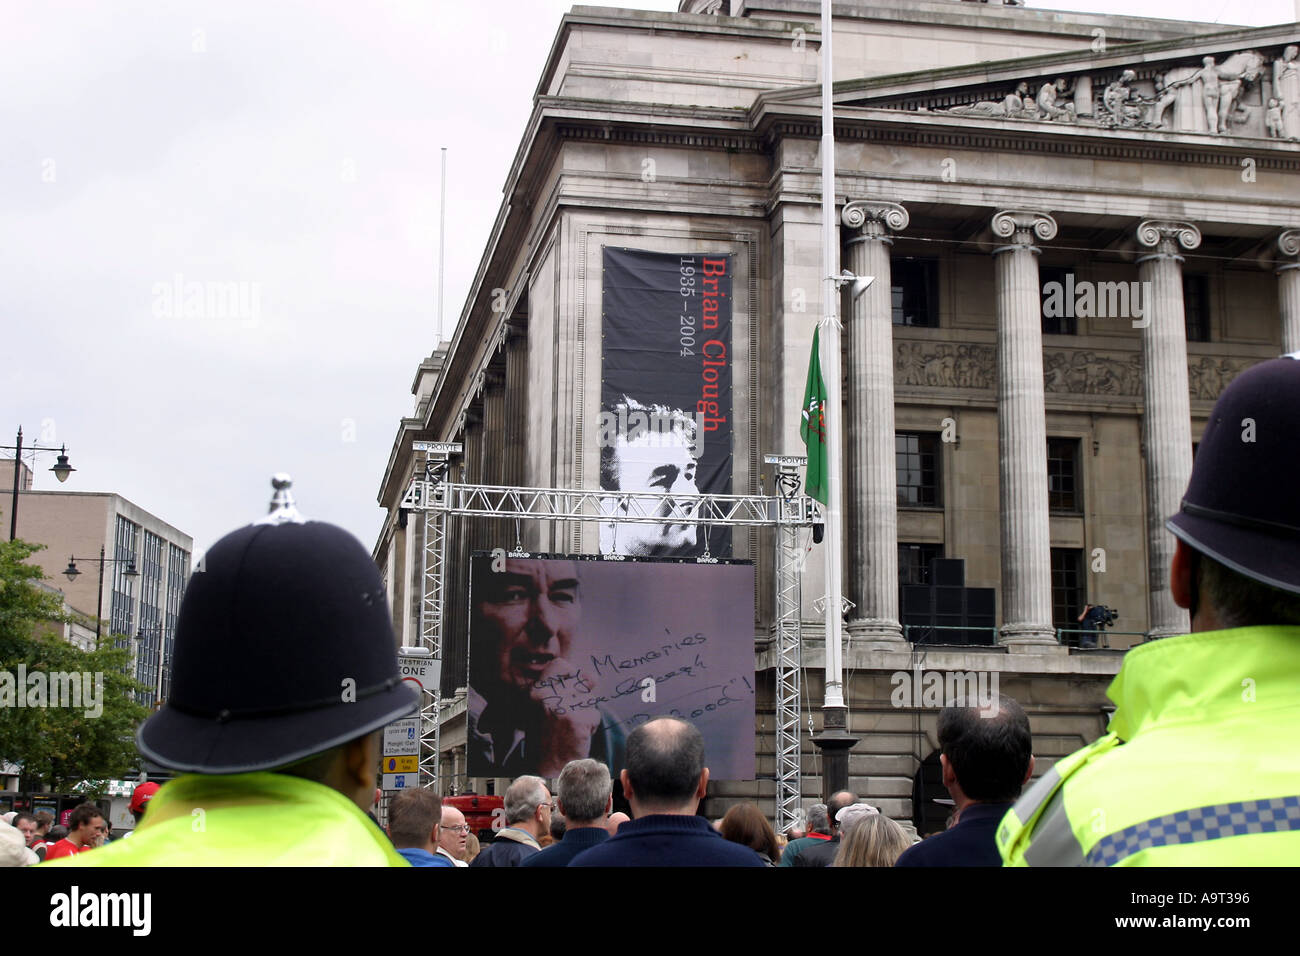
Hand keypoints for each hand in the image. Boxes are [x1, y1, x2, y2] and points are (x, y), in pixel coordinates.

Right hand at [530, 658, 602, 775]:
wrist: (547, 769)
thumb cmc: (547, 739)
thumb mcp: (545, 708)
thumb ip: (563, 689)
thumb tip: (593, 677)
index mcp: (535, 692)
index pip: (559, 665)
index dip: (570, 673)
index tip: (571, 688)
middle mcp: (546, 696)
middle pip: (578, 681)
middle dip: (580, 697)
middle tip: (571, 717)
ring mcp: (562, 707)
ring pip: (588, 699)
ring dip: (585, 713)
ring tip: (570, 729)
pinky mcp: (577, 721)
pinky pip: (594, 715)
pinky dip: (590, 727)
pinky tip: (577, 737)